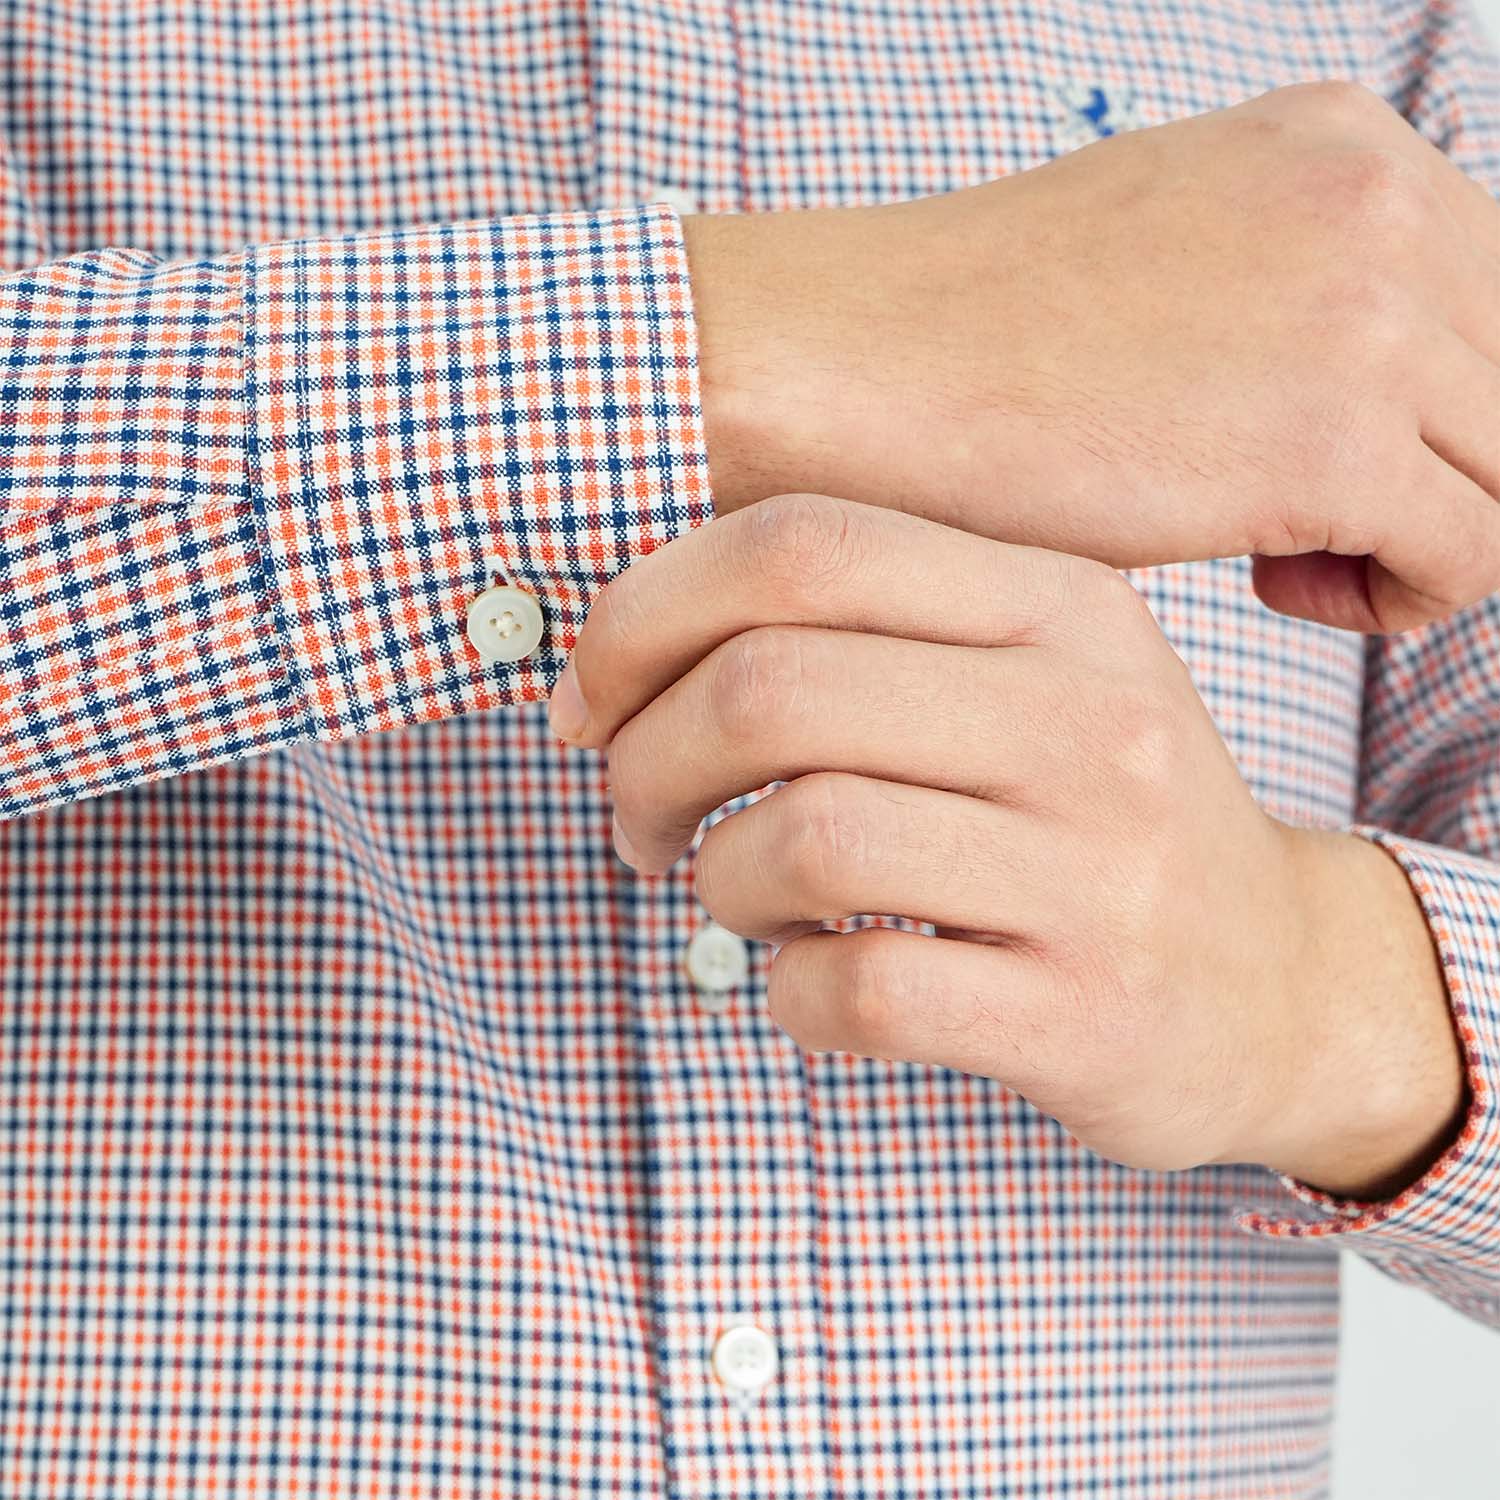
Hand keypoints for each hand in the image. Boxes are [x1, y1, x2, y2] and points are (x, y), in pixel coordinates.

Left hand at [549, 494, 1467, 1195]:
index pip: (800, 547)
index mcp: (1057, 604)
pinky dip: (783, 990)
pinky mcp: (1084, 1012)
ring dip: (714, 878)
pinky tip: (806, 979)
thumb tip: (614, 650)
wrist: (1275, 981)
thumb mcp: (1026, 676)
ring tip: (733, 897)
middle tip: (635, 820)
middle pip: (771, 687)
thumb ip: (862, 632)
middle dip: (645, 762)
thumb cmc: (1095, 815)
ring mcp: (1097, 869)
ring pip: (803, 835)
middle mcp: (1088, 718)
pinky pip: (854, 987)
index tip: (589, 701)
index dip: (642, 618)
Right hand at [684, 82, 1499, 632]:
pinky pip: (1470, 556)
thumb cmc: (971, 339)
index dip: (1443, 411)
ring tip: (1297, 566)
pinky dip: (1392, 601)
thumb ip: (1290, 289)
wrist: (853, 363)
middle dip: (1445, 480)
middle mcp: (1379, 203)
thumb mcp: (1168, 259)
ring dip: (1426, 544)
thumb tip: (1362, 392)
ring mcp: (1366, 312)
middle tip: (1321, 532)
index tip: (1343, 470)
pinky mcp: (1327, 437)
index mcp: (1340, 145)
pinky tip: (1273, 589)